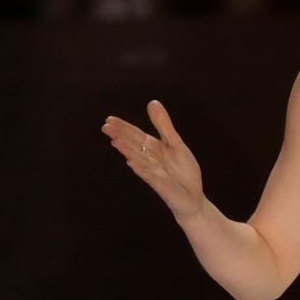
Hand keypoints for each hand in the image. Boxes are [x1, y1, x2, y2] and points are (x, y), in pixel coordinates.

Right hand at [102, 100, 205, 221]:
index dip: (124, 127)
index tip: (109, 119)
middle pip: (134, 145)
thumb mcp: (175, 143)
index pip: (136, 135)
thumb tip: (152, 102)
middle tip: (105, 127)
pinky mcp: (160, 185)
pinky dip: (141, 169)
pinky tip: (131, 162)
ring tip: (115, 141)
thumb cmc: (182, 171)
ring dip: (127, 150)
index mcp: (153, 148)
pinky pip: (149, 175)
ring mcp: (154, 172)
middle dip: (121, 136)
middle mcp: (150, 159)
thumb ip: (163, 125)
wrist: (193, 197)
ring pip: (138, 159)